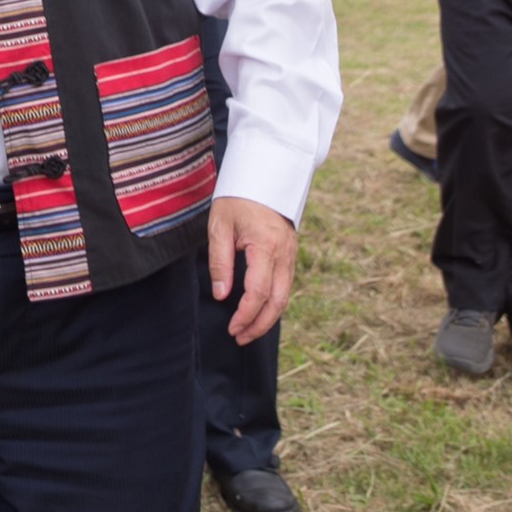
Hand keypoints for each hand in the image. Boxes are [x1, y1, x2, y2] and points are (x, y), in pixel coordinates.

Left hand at [207, 195, 296, 343]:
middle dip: (259, 324)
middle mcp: (284, 254)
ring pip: (285, 296)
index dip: (246, 315)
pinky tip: (259, 311)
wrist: (263, 174)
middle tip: (239, 337)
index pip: (258, 292)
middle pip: (278, 301)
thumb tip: (221, 294)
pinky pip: (285, 285)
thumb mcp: (220, 226)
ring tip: (247, 331)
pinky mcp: (290, 254)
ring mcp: (290, 254)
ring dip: (268, 317)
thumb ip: (221, 262)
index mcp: (266, 246)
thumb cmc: (237, 198)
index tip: (232, 328)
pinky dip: (274, 303)